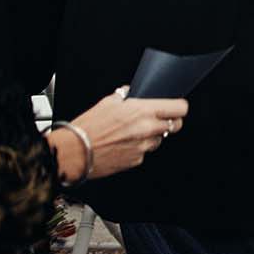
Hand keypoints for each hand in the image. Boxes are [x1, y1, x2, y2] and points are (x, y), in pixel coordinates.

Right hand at [51, 90, 188, 182]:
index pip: (179, 108)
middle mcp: (147, 129)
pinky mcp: (136, 161)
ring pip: (160, 140)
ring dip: (152, 136)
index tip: (176, 106)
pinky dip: (139, 148)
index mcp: (143, 111)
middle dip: (171, 121)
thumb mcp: (107, 102)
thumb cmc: (87, 127)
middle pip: (176, 125)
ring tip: (133, 132)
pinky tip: (124, 144)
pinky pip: (145, 153)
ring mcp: (143, 147)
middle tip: (160, 119)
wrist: (74, 153)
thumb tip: (131, 93)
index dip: (179, 106)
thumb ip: (125, 96)